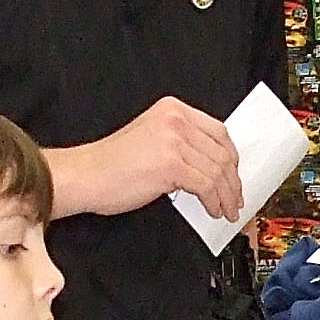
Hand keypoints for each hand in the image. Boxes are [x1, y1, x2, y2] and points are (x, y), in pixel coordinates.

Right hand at [58, 97, 240, 219]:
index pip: (218, 131)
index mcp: (172, 109)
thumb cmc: (110, 165)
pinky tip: (212, 210)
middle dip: (233, 181)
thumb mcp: (151, 139)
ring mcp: (174, 140)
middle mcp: (175, 120)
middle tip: (235, 199)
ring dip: (226, 195)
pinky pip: (206, 185)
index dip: (232, 156)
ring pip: (217, 170)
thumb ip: (180, 143)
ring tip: (226, 210)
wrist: (84, 176)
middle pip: (222, 152)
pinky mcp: (171, 164)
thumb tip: (210, 165)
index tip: (234, 174)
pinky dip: (214, 201)